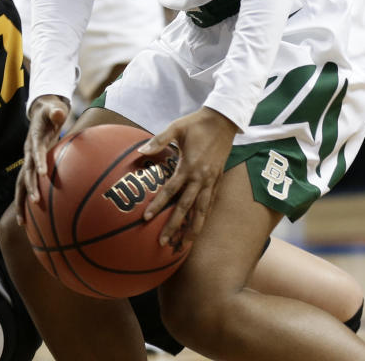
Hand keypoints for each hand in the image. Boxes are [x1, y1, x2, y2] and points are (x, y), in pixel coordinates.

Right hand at [15, 94, 68, 224]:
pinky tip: (28, 221)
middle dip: (30, 188)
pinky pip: (27, 186)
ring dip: (22, 201)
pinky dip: (26, 202)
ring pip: (21, 184)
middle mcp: (27, 152)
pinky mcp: (31, 167)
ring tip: (22, 222)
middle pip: (25, 172)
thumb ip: (56, 111)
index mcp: (34, 138)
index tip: (43, 174)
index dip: (38, 162)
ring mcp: (27, 161)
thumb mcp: (53, 109)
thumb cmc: (50, 112)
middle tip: (36, 202)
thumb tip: (59, 111)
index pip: (35, 151)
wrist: (40, 113)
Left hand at [136, 107, 237, 249]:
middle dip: (175, 226)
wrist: (223, 120)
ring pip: (202, 210)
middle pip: (186, 208)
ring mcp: (212, 180)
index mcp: (189, 166)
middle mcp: (201, 178)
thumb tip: (141, 151)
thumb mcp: (175, 128)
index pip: (171, 191)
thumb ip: (158, 141)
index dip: (158, 205)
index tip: (147, 218)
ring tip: (184, 244)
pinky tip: (199, 226)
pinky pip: (211, 203)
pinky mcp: (219, 179)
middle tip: (163, 242)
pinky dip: (205, 216)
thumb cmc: (196, 123)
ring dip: (193, 228)